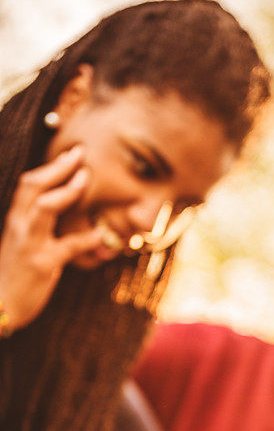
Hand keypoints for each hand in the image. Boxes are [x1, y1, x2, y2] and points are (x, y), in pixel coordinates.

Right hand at [0, 145, 103, 330]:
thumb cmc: (13, 276)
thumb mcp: (22, 245)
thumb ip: (38, 227)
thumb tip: (64, 213)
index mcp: (16, 220)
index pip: (29, 184)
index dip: (50, 166)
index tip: (71, 154)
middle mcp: (19, 227)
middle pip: (34, 185)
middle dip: (58, 167)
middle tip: (81, 154)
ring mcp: (30, 244)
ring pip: (45, 207)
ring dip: (68, 191)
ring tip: (87, 180)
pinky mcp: (42, 265)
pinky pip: (67, 246)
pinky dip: (87, 238)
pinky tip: (103, 234)